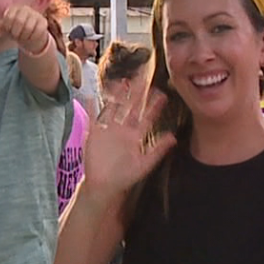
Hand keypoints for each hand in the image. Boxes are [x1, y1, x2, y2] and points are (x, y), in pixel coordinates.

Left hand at [0, 5, 48, 52]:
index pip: (9, 17)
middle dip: (16, 32)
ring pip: (28, 27)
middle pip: (19, 21)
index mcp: (14, 8)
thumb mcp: (6, 28)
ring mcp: (35, 14)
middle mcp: (25, 9)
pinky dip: (32, 37)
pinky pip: (37, 31)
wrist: (30, 35)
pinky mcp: (43, 22)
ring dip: (24, 36)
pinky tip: (31, 36)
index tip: (9, 30)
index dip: (8, 27)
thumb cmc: (16, 30)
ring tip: (23, 36)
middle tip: (16, 35)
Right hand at [81, 84, 175, 203]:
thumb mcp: (144, 164)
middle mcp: (123, 130)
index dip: (153, 106)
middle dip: (137, 93)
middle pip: (131, 107)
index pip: (146, 117)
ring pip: (113, 108)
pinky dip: (90, 107)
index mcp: (136, 136)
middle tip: (143, 78)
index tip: (161, 94)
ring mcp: (108, 130)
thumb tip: (173, 138)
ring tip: (121, 83)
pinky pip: (93, 117)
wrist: (104, 186)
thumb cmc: (125, 177)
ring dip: (116, 96)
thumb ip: (158, 151)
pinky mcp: (94, 133)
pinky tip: (90, 96)